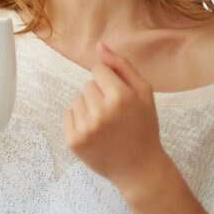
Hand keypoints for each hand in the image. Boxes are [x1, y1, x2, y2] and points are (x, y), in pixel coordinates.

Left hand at [63, 42, 168, 194]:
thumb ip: (122, 65)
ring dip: (89, 107)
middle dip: (100, 95)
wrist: (139, 168)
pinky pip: (69, 114)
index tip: (120, 97)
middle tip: (115, 115)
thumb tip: (99, 45)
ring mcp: (85, 127)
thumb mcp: (144, 92)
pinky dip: (79, 121)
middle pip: (87, 84)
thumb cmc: (143, 126)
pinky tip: (96, 133)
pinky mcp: (73, 140)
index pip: (99, 69)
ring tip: (106, 125)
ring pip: (78, 99)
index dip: (110, 82)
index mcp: (120, 97)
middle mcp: (101, 111)